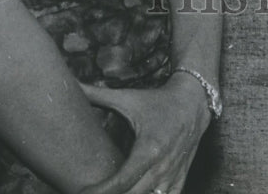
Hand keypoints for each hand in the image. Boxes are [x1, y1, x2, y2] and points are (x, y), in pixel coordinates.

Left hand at [77, 74, 210, 193]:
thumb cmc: (157, 101)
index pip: (120, 183)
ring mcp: (172, 175)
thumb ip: (98, 95)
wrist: (194, 101)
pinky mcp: (179, 179)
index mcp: (148, 149)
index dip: (99, 193)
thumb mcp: (128, 98)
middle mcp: (162, 166)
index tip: (81, 193)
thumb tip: (73, 85)